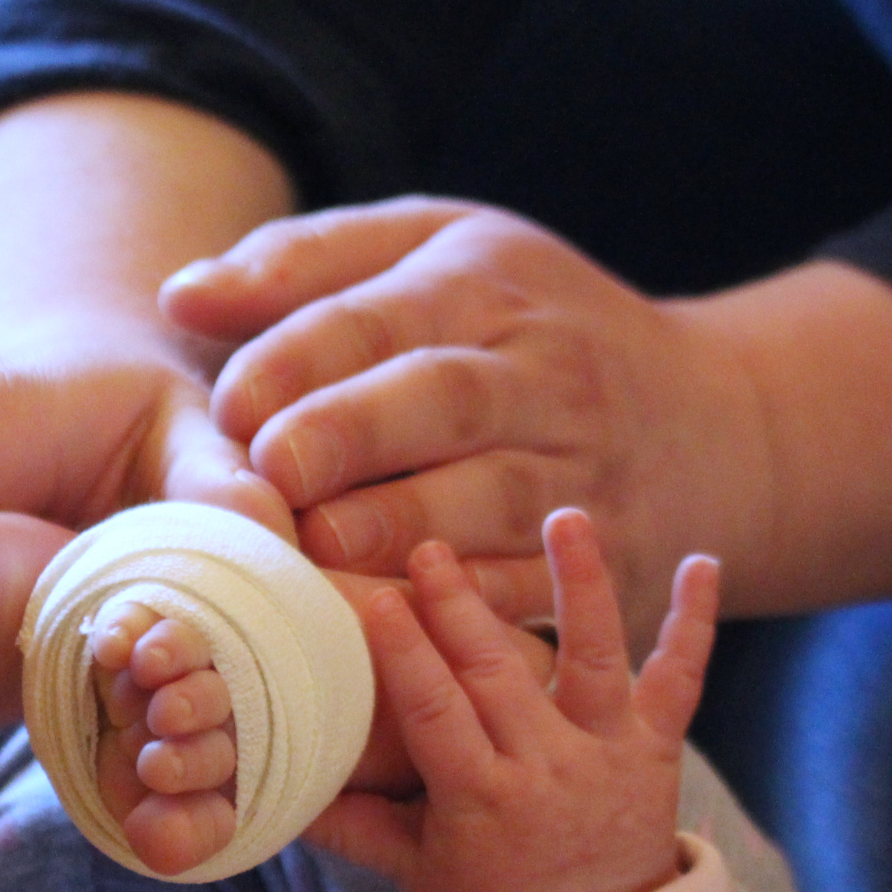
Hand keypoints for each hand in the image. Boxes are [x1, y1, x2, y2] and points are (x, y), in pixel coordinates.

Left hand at [162, 198, 767, 650]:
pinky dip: (462, 624)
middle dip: (353, 435)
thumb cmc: (518, 328)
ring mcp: (582, 473)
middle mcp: (544, 377)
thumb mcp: (430, 253)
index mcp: (486, 288)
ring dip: (396, 539)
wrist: (712, 423)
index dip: (303, 359)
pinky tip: (386, 638)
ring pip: (489, 508)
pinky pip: (530, 598)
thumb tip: (179, 298)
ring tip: (313, 558)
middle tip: (272, 473)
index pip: (386, 316)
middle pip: (445, 401)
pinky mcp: (604, 566)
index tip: (234, 406)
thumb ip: (302, 269)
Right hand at [302, 509, 719, 891]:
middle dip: (462, 610)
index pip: (437, 716)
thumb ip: (352, 828)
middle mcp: (547, 769)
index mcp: (482, 799)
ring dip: (581, 586)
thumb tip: (275, 789)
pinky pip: (679, 681)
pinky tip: (702, 563)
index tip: (376, 601)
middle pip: (500, 677)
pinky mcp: (655, 747)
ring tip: (565, 519)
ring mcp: (607, 753)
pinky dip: (693, 624)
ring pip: (594, 660)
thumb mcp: (418, 873)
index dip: (407, 659)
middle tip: (432, 550)